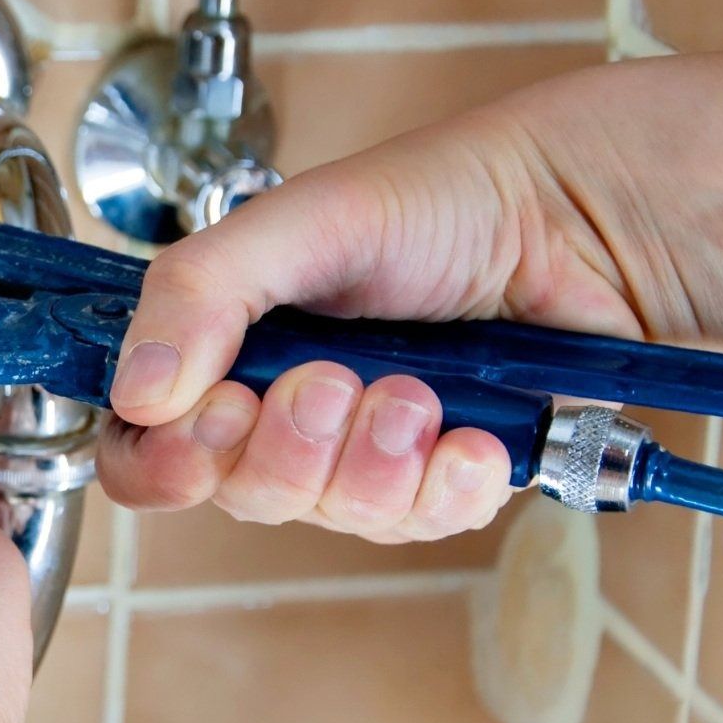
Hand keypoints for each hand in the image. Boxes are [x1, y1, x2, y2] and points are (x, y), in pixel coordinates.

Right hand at [100, 37, 722, 540]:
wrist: (586, 216)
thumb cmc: (445, 197)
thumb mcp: (300, 224)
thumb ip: (199, 292)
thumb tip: (136, 391)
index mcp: (229, 343)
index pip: (144, 440)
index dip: (159, 459)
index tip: (204, 432)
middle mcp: (287, 403)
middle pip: (236, 489)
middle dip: (287, 446)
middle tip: (332, 382)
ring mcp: (367, 447)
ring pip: (330, 515)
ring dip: (372, 461)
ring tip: (420, 393)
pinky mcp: (446, 475)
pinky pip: (421, 524)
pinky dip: (446, 486)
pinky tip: (475, 440)